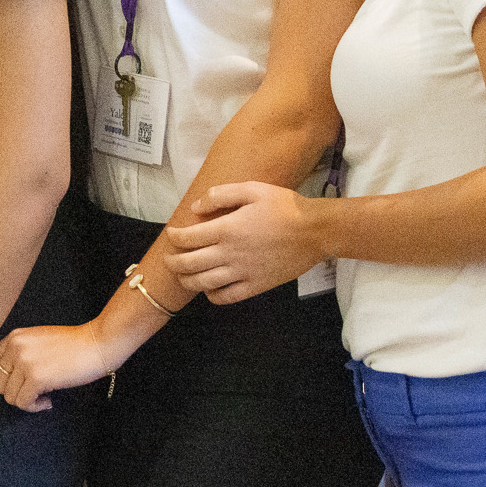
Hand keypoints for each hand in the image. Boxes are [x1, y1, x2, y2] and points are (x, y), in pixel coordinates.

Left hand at [0, 322, 111, 410]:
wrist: (97, 343)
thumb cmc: (72, 344)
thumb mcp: (37, 339)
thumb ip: (19, 350)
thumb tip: (2, 374)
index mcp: (14, 337)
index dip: (1, 380)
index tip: (18, 384)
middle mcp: (15, 347)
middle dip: (15, 392)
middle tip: (34, 391)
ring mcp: (25, 362)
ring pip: (9, 396)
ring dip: (26, 401)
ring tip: (43, 396)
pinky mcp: (37, 377)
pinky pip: (23, 403)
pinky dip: (35, 407)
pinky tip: (49, 401)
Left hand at [165, 182, 326, 303]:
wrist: (316, 231)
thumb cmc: (284, 207)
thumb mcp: (252, 189)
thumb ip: (220, 195)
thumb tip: (195, 208)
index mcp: (227, 229)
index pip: (188, 238)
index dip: (174, 237)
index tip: (172, 235)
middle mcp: (230, 253)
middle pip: (190, 264)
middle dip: (173, 262)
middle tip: (169, 259)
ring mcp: (243, 272)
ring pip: (203, 283)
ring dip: (187, 280)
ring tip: (182, 275)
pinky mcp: (256, 286)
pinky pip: (227, 297)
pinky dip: (212, 295)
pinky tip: (209, 289)